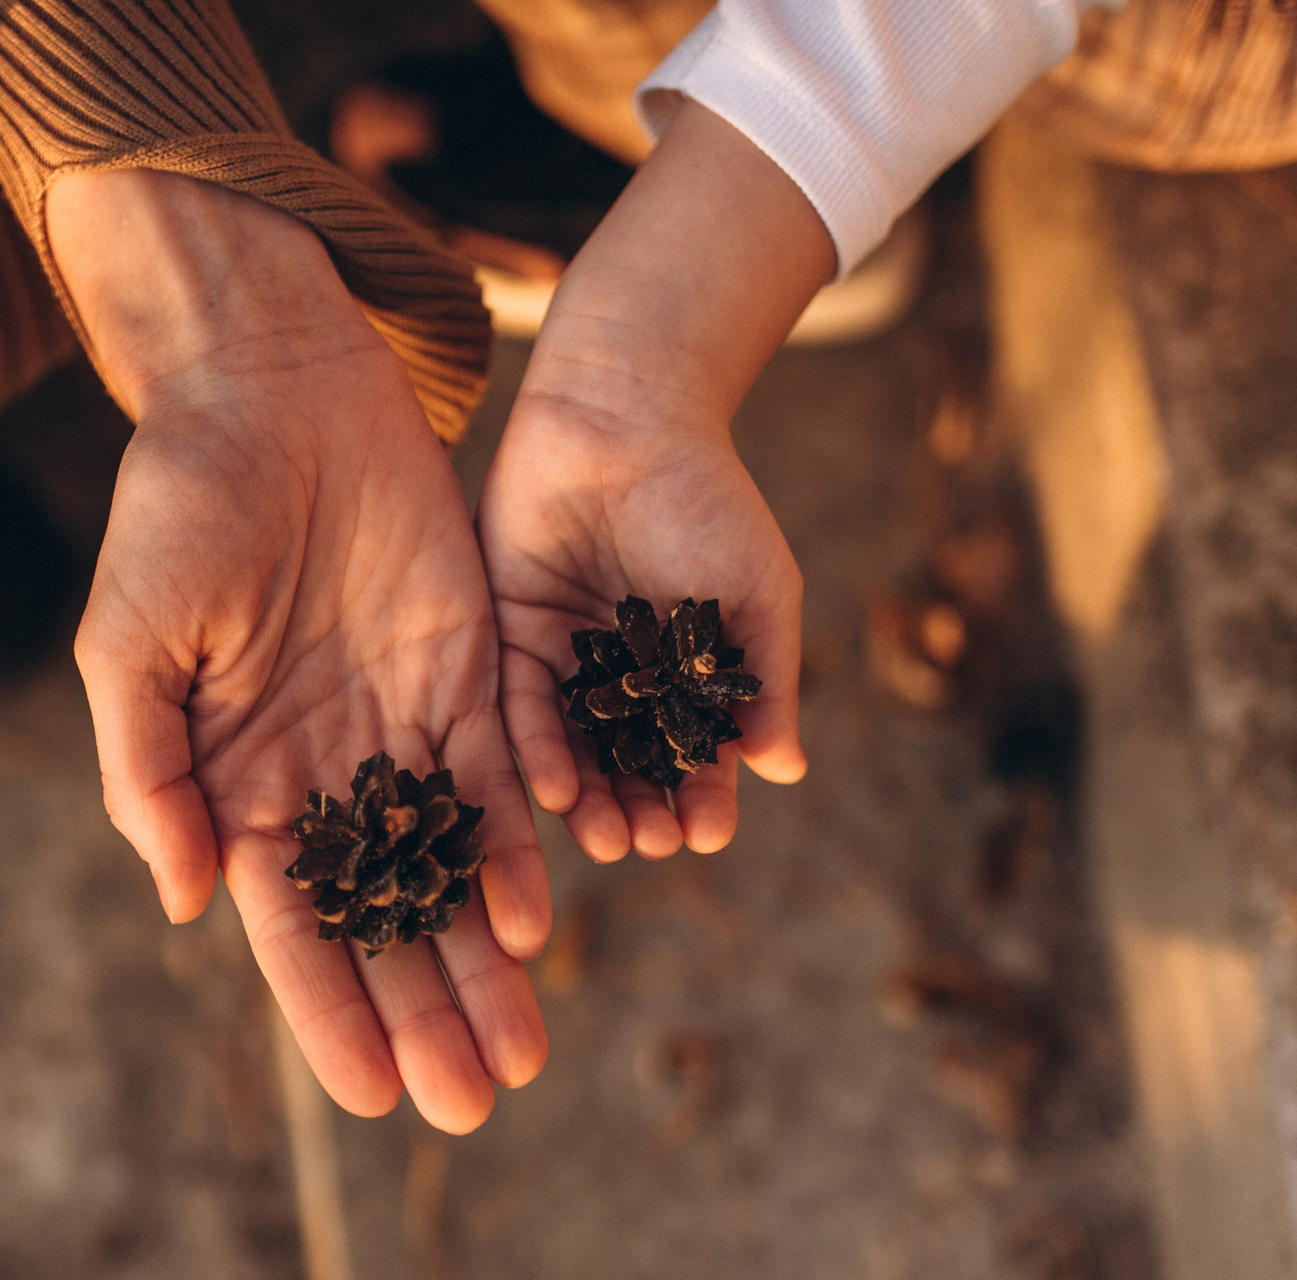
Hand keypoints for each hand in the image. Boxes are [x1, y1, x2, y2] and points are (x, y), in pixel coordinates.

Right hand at [50, 170, 548, 1133]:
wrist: (266, 386)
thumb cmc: (174, 509)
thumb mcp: (130, 641)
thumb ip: (149, 774)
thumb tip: (183, 904)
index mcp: (229, 786)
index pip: (288, 929)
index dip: (329, 1013)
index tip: (371, 1098)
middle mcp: (318, 779)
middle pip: (380, 925)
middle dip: (421, 1014)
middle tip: (470, 1103)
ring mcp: (394, 732)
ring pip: (445, 876)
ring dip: (478, 966)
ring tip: (518, 1055)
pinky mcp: (463, 677)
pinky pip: (497, 786)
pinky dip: (513, 858)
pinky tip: (536, 929)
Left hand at [481, 102, 831, 860]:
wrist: (627, 417)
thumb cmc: (707, 497)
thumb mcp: (759, 592)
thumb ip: (766, 679)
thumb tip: (785, 770)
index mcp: (683, 674)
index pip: (690, 757)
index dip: (701, 800)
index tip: (707, 835)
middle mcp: (620, 680)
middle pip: (626, 769)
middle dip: (642, 813)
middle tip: (652, 846)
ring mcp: (563, 662)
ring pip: (573, 753)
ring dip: (590, 803)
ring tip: (608, 840)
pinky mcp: (511, 636)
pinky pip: (520, 709)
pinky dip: (538, 753)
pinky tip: (556, 792)